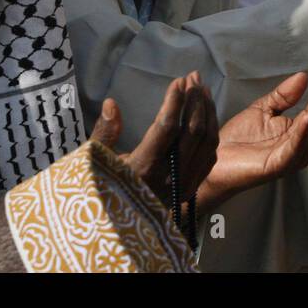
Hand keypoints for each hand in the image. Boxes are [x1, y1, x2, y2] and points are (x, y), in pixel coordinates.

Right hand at [89, 73, 218, 210]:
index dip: (174, 102)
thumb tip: (111, 103)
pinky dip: (212, 132)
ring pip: (206, 142)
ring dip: (208, 112)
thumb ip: (104, 133)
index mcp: (142, 168)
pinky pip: (209, 157)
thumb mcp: (95, 164)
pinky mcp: (191, 190)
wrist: (115, 231)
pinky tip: (208, 115)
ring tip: (202, 89)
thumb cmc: (101, 191)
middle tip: (193, 76)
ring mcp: (183, 185)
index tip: (177, 80)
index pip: (165, 128)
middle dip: (194, 100)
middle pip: (192, 132)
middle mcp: (167, 177)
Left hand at [197, 68, 307, 209]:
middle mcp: (300, 144)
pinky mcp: (279, 166)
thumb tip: (303, 76)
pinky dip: (302, 133)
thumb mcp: (263, 109)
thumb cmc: (239, 137)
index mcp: (298, 131)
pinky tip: (307, 117)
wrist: (215, 159)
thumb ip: (283, 96)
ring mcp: (291, 156)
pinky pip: (295, 149)